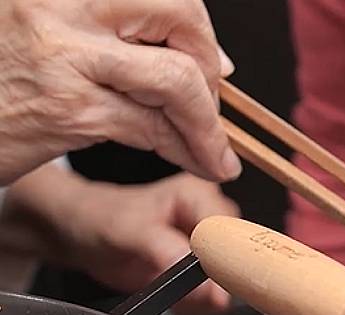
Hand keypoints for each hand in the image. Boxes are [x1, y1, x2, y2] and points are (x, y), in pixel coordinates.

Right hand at [0, 0, 240, 184]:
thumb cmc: (3, 81)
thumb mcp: (53, 35)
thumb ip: (114, 33)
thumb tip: (209, 58)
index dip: (196, 28)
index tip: (212, 63)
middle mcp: (57, 3)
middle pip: (178, 15)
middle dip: (210, 67)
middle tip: (213, 103)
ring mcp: (64, 54)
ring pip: (175, 78)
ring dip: (209, 125)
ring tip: (216, 153)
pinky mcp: (68, 108)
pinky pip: (152, 127)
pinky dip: (186, 149)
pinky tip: (196, 162)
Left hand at [2, 165, 240, 314]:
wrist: (79, 234)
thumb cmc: (99, 217)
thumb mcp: (129, 230)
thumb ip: (165, 250)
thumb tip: (199, 276)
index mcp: (201, 195)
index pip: (233, 233)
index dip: (228, 261)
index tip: (217, 285)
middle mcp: (212, 217)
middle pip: (237, 259)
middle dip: (217, 282)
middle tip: (191, 291)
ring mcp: (208, 245)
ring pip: (229, 280)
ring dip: (207, 296)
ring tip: (175, 291)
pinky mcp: (202, 269)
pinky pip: (215, 294)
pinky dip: (199, 304)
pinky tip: (178, 299)